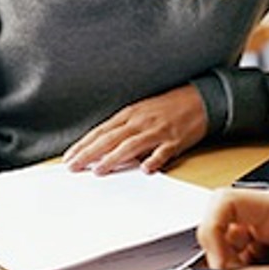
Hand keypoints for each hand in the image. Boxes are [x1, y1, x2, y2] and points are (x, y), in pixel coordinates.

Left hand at [63, 84, 207, 174]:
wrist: (199, 99)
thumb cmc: (168, 106)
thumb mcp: (141, 112)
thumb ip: (123, 129)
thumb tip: (102, 148)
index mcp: (129, 114)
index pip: (101, 131)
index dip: (83, 145)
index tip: (69, 157)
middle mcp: (140, 122)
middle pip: (109, 139)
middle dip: (89, 153)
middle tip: (73, 167)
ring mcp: (157, 131)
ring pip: (131, 145)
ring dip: (113, 158)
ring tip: (98, 170)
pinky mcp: (175, 140)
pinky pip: (163, 152)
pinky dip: (154, 160)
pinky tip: (144, 170)